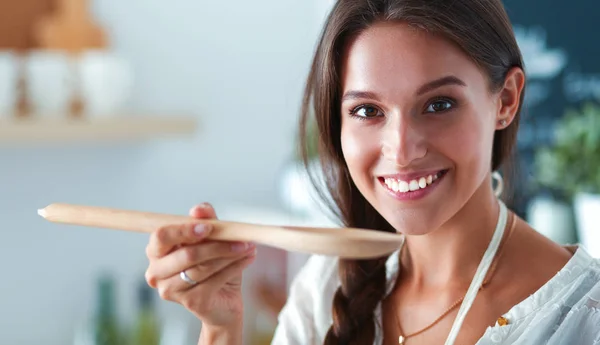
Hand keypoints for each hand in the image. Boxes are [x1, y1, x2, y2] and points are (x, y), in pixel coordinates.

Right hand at [144, 203, 256, 327]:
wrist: (224, 299)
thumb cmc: (212, 265)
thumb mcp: (211, 238)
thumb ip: (205, 220)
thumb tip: (199, 210)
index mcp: (156, 251)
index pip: (161, 236)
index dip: (184, 230)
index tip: (208, 227)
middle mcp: (156, 273)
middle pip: (186, 254)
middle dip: (216, 245)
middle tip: (239, 238)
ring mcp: (171, 290)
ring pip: (202, 268)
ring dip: (229, 255)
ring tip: (248, 246)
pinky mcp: (191, 302)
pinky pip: (215, 280)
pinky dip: (234, 267)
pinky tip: (247, 258)